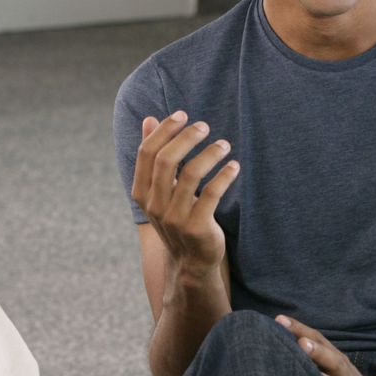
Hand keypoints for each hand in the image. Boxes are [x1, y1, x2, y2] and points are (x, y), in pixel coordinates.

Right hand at [131, 111, 239, 279]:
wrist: (191, 260)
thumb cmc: (177, 215)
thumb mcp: (161, 188)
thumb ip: (154, 156)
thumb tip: (148, 118)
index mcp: (142, 192)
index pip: (147, 153)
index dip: (164, 130)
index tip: (182, 115)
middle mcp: (155, 205)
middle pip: (167, 160)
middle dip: (186, 138)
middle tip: (204, 126)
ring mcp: (175, 218)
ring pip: (192, 174)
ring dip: (210, 154)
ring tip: (224, 145)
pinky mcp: (197, 227)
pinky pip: (212, 193)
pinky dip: (224, 175)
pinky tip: (234, 166)